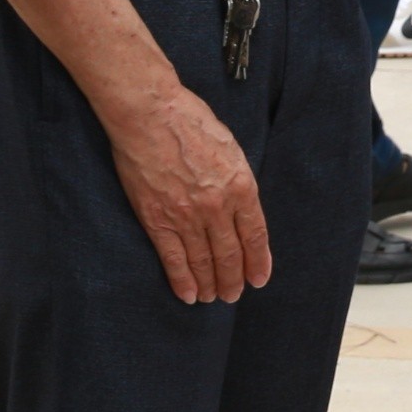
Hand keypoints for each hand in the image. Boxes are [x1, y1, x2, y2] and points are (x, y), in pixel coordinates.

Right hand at [99, 80, 273, 304]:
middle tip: (235, 294)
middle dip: (235, 278)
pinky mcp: (157, 220)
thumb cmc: (191, 122)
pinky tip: (189, 295)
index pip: (255, 234)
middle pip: (231, 253)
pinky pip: (173, 259)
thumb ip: (237, 181)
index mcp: (241, 186)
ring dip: (212, 283)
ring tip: (215, 297)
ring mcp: (186, 216)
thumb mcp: (231, 148)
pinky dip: (183, 280)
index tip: (260, 278)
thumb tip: (242, 206)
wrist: (151, 114)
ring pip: (204, 261)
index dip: (258, 261)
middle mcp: (217, 206)